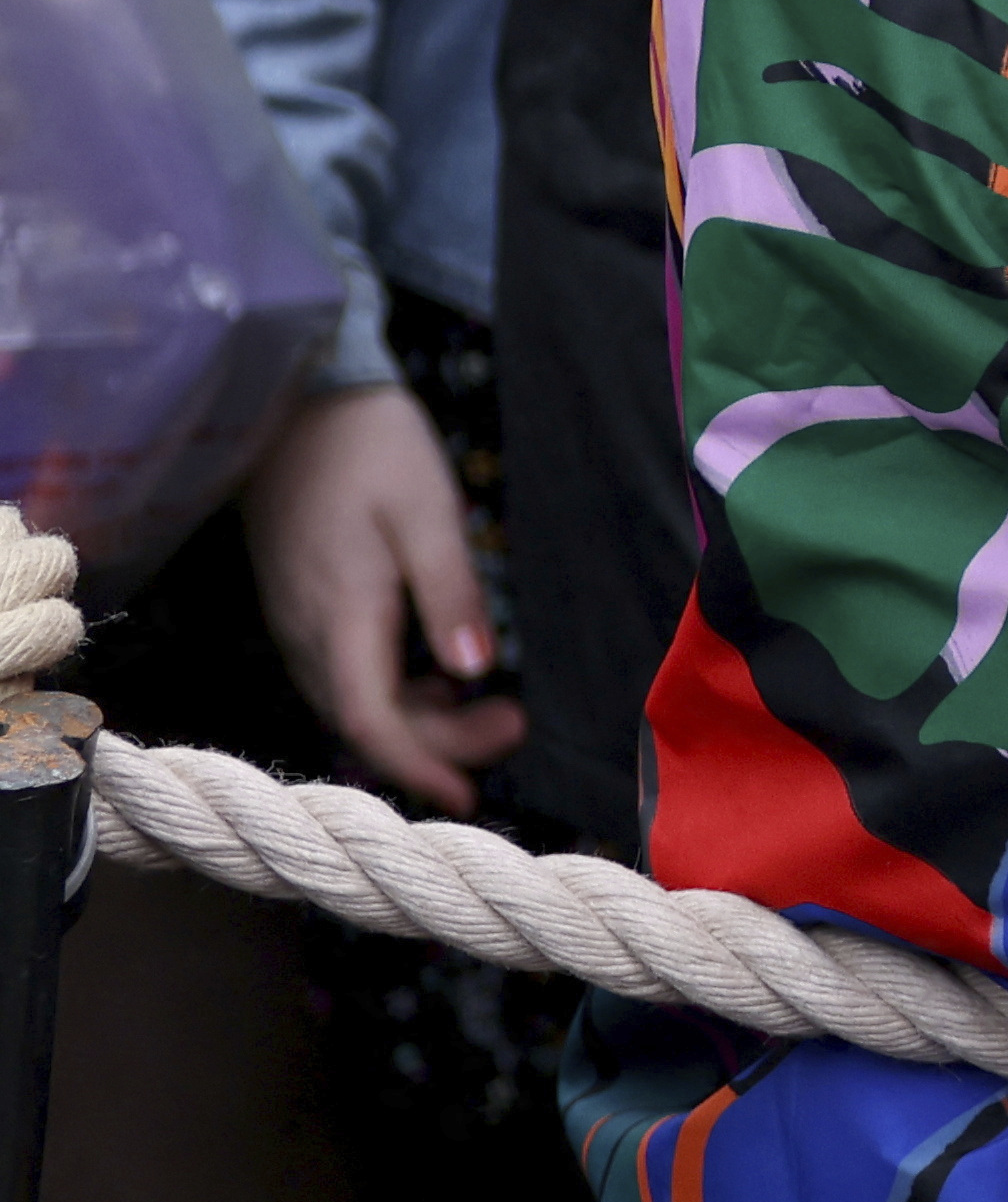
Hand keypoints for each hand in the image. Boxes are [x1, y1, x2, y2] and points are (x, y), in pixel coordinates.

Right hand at [240, 380, 515, 816]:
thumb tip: (476, 673)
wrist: (296, 403)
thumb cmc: (371, 449)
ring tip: (497, 709)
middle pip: (364, 721)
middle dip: (439, 745)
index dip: (418, 766)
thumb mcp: (427, 511)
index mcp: (338, 614)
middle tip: (516, 725)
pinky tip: (444, 678)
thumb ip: (450, 592)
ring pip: (353, 701)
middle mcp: (307, 632)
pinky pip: (344, 674)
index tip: (469, 798)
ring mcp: (297, 622)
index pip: (368, 718)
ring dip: (420, 721)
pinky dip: (396, 692)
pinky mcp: (302, 609)